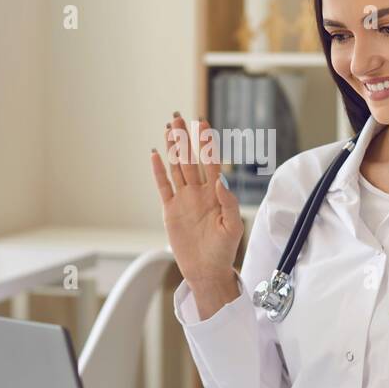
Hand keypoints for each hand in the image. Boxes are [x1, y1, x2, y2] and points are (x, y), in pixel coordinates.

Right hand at [150, 113, 243, 303]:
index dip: (207, 142)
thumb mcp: (232, 227)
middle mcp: (199, 192)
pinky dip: (158, 171)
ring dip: (172, 148)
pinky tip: (156, 154)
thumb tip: (221, 179)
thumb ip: (228, 202)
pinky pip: (163, 186)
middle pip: (190, 159)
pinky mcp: (170, 210)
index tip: (203, 123)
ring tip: (168, 128)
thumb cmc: (224, 251)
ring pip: (176, 168)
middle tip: (179, 117)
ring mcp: (183, 200)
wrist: (206, 270)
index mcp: (216, 194)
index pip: (211, 162)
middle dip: (185, 138)